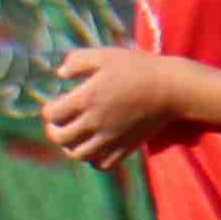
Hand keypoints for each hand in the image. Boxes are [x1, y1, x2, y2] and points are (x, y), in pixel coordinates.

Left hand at [42, 43, 191, 162]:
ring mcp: (111, 137)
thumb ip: (78, 61)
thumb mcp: (105, 55)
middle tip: (58, 123)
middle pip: (60, 138)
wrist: (172, 88)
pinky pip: (103, 164)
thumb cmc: (138, 68)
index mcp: (87, 98)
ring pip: (78, 155)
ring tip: (73, 137)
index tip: (55, 104)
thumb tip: (60, 73)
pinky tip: (94, 147)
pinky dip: (93, 160)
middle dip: (53, 131)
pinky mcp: (126, 146)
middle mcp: (95, 121)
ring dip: (69, 147)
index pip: (52, 115)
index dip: (48, 110)